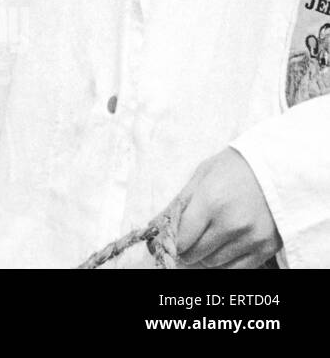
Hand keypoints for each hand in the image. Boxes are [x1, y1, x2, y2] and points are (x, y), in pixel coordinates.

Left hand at [173, 148, 281, 268]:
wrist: (278, 167)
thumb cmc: (235, 167)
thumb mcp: (202, 175)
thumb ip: (180, 203)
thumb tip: (157, 226)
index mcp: (210, 202)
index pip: (182, 239)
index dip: (173, 242)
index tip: (172, 239)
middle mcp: (231, 224)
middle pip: (196, 254)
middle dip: (187, 249)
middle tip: (188, 240)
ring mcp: (251, 238)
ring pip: (215, 263)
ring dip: (206, 255)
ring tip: (208, 239)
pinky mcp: (267, 247)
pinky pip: (238, 268)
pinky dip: (226, 262)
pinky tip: (223, 248)